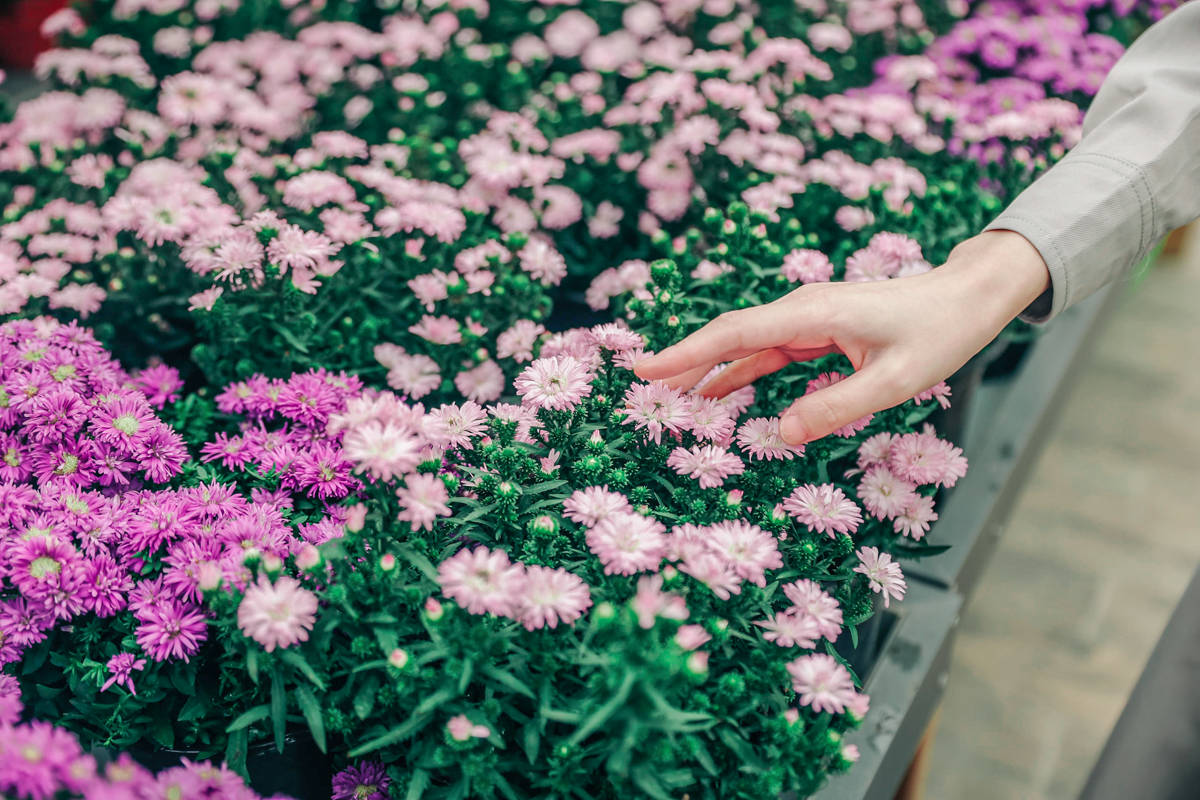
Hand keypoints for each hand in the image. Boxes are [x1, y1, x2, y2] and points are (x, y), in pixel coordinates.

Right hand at [634, 230, 1050, 444]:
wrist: (965, 298)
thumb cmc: (937, 334)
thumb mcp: (894, 381)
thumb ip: (836, 407)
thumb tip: (780, 434)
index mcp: (813, 313)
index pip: (735, 334)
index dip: (687, 353)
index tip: (646, 370)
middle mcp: (801, 309)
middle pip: (730, 336)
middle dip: (685, 360)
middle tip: (641, 387)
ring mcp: (807, 318)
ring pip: (745, 345)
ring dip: (709, 369)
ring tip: (670, 397)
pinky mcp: (816, 330)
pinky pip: (768, 352)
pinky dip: (739, 371)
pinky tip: (718, 391)